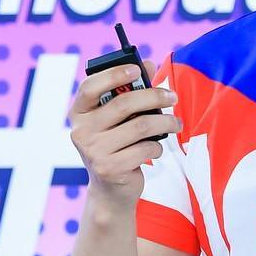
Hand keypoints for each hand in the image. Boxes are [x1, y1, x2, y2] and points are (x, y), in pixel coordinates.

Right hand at [68, 63, 180, 208]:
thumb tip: (148, 64)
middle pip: (123, 104)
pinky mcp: (109, 168)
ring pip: (140, 126)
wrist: (110, 190)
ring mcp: (93, 151)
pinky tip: (155, 148)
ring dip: (165, 121)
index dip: (113, 74)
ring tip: (176, 122)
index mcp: (79, 113)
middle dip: (154, 96)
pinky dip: (157, 146)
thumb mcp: (117, 119)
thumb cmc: (116, 145)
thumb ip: (130, 91)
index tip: (137, 69)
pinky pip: (145, 148)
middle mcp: (81, 131)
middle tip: (173, 96)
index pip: (90, 87)